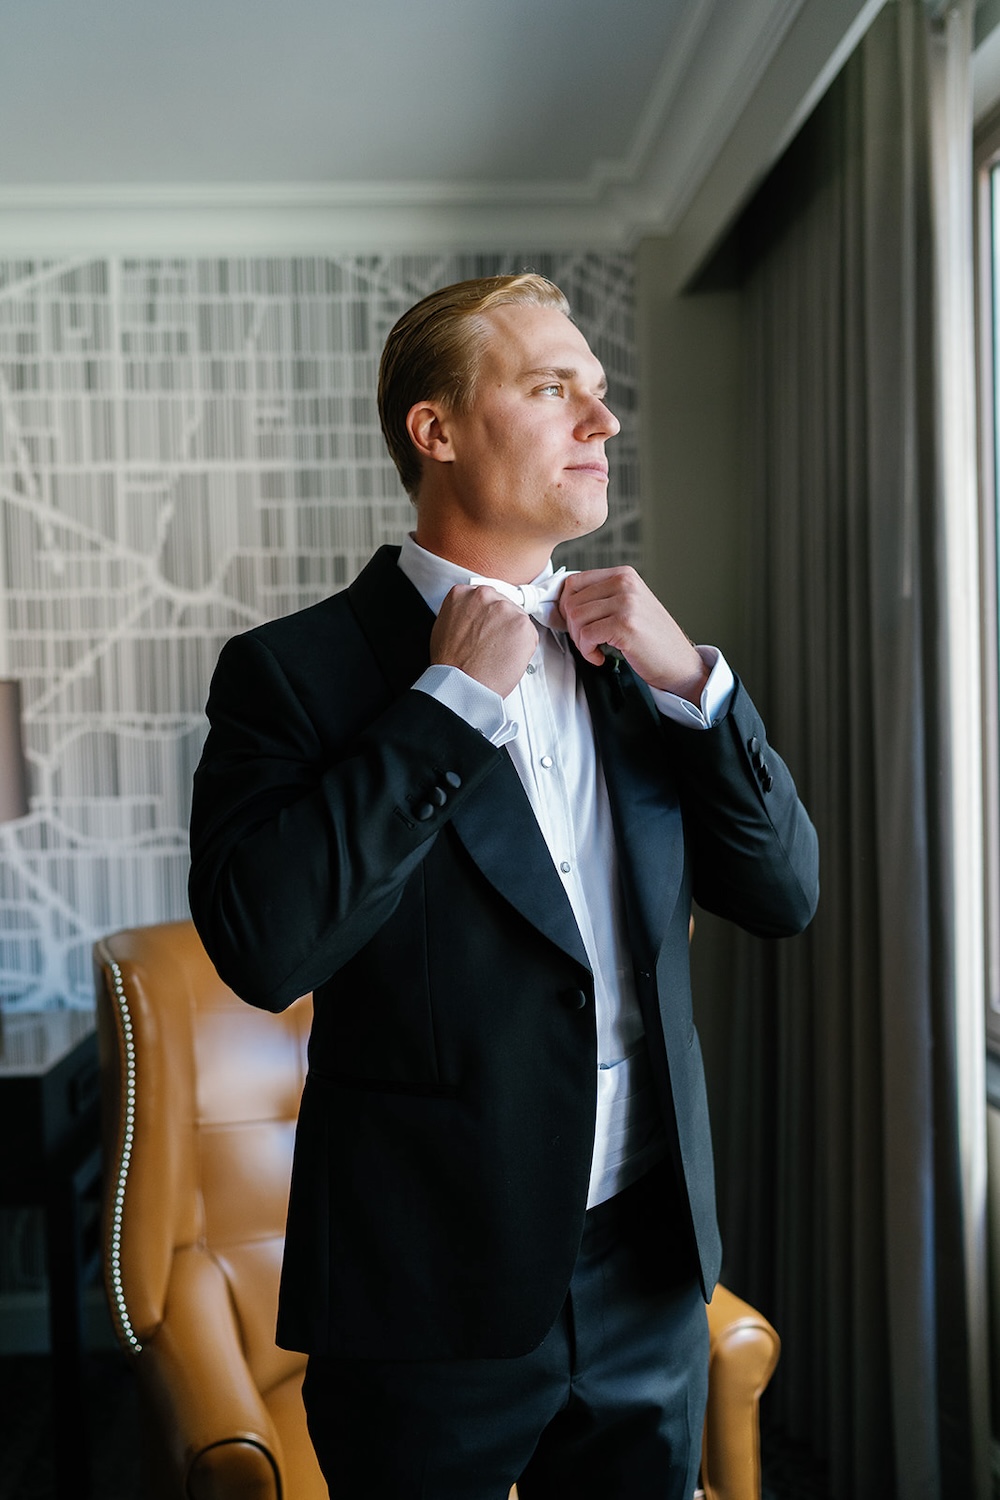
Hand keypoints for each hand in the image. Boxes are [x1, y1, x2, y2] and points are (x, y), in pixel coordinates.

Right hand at [430, 584, 539, 697]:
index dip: (487, 615)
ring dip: (513, 635)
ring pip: (517, 619)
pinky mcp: (523, 624)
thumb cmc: (451, 663)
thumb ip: (462, 613)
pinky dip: (524, 648)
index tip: (487, 625)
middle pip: (503, 604)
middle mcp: (485, 596)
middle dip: (501, 623)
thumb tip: (473, 617)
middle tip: (492, 643)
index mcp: (463, 593)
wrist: (461, 683)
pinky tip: (507, 658)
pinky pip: (530, 635)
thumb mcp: (444, 626)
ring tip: (497, 653)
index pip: (485, 597)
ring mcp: (506, 608)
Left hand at [558, 567, 709, 703]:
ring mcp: (626, 603)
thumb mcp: (629, 606)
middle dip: (572, 627)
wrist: (680, 663)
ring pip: (575, 618)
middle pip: (571, 601)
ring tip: (595, 649)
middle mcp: (625, 583)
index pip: (574, 582)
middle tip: (587, 642)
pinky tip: (601, 657)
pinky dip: (587, 652)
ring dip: (580, 641)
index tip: (575, 625)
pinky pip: (586, 635)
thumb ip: (602, 597)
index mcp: (623, 575)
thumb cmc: (652, 639)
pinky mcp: (625, 625)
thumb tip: (564, 601)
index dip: (566, 607)